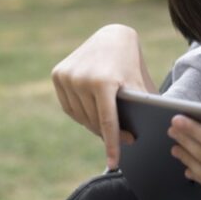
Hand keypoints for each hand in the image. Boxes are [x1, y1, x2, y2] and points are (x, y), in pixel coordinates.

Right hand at [51, 24, 156, 168]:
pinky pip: (69, 107)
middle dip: (108, 134)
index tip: (114, 164)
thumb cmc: (132, 63)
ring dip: (94, 125)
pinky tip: (93, 115)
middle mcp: (82, 78)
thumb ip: (141, 108)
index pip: (107, 122)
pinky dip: (81, 114)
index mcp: (104, 81)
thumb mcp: (140, 84)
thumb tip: (142, 138)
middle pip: (94, 121)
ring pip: (80, 116)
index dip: (111, 144)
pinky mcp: (58, 74)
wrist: (112, 35)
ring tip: (110, 127)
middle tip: (125, 141)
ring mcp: (67, 76)